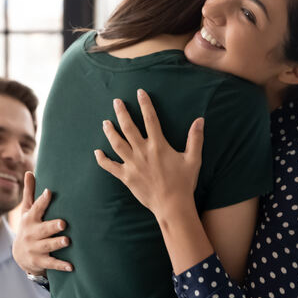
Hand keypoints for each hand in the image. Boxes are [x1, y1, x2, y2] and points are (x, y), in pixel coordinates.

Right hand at [12, 171, 72, 275]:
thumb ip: (30, 193)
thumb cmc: (29, 226)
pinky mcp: (39, 261)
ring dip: (57, 244)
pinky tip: (71, 266)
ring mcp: (35, 248)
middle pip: (42, 229)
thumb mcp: (27, 210)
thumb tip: (29, 172)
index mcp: (30, 219)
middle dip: (52, 226)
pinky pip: (51, 263)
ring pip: (47, 246)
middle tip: (63, 223)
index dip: (42, 200)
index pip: (36, 208)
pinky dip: (61, 265)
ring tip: (67, 241)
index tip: (49, 192)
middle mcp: (32, 234)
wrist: (19, 255)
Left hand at [95, 89, 203, 218]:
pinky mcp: (126, 177)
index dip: (145, 104)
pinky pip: (110, 166)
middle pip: (128, 128)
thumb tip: (200, 120)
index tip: (139, 92)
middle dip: (121, 113)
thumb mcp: (193, 159)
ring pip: (117, 144)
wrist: (172, 205)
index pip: (150, 119)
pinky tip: (97, 152)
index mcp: (158, 145)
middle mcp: (143, 152)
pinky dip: (102, 159)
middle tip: (116, 102)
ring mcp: (132, 164)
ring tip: (105, 122)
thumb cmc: (184, 182)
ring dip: (110, 132)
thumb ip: (195, 138)